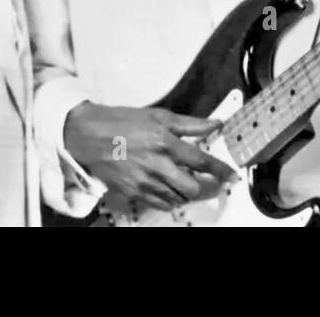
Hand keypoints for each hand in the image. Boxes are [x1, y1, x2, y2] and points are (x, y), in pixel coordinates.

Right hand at [63, 103, 236, 211]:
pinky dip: (171, 200)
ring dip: (189, 194)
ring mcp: (144, 182)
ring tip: (191, 184)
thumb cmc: (122, 122)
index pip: (201, 161)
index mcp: (165, 142)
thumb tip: (216, 123)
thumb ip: (190, 124)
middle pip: (192, 188)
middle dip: (208, 188)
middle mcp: (157, 165)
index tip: (232, 176)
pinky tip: (171, 190)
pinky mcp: (133, 193)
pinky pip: (160, 204)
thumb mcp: (158, 115)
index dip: (221, 170)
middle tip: (213, 183)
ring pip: (178, 199)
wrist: (87, 136)